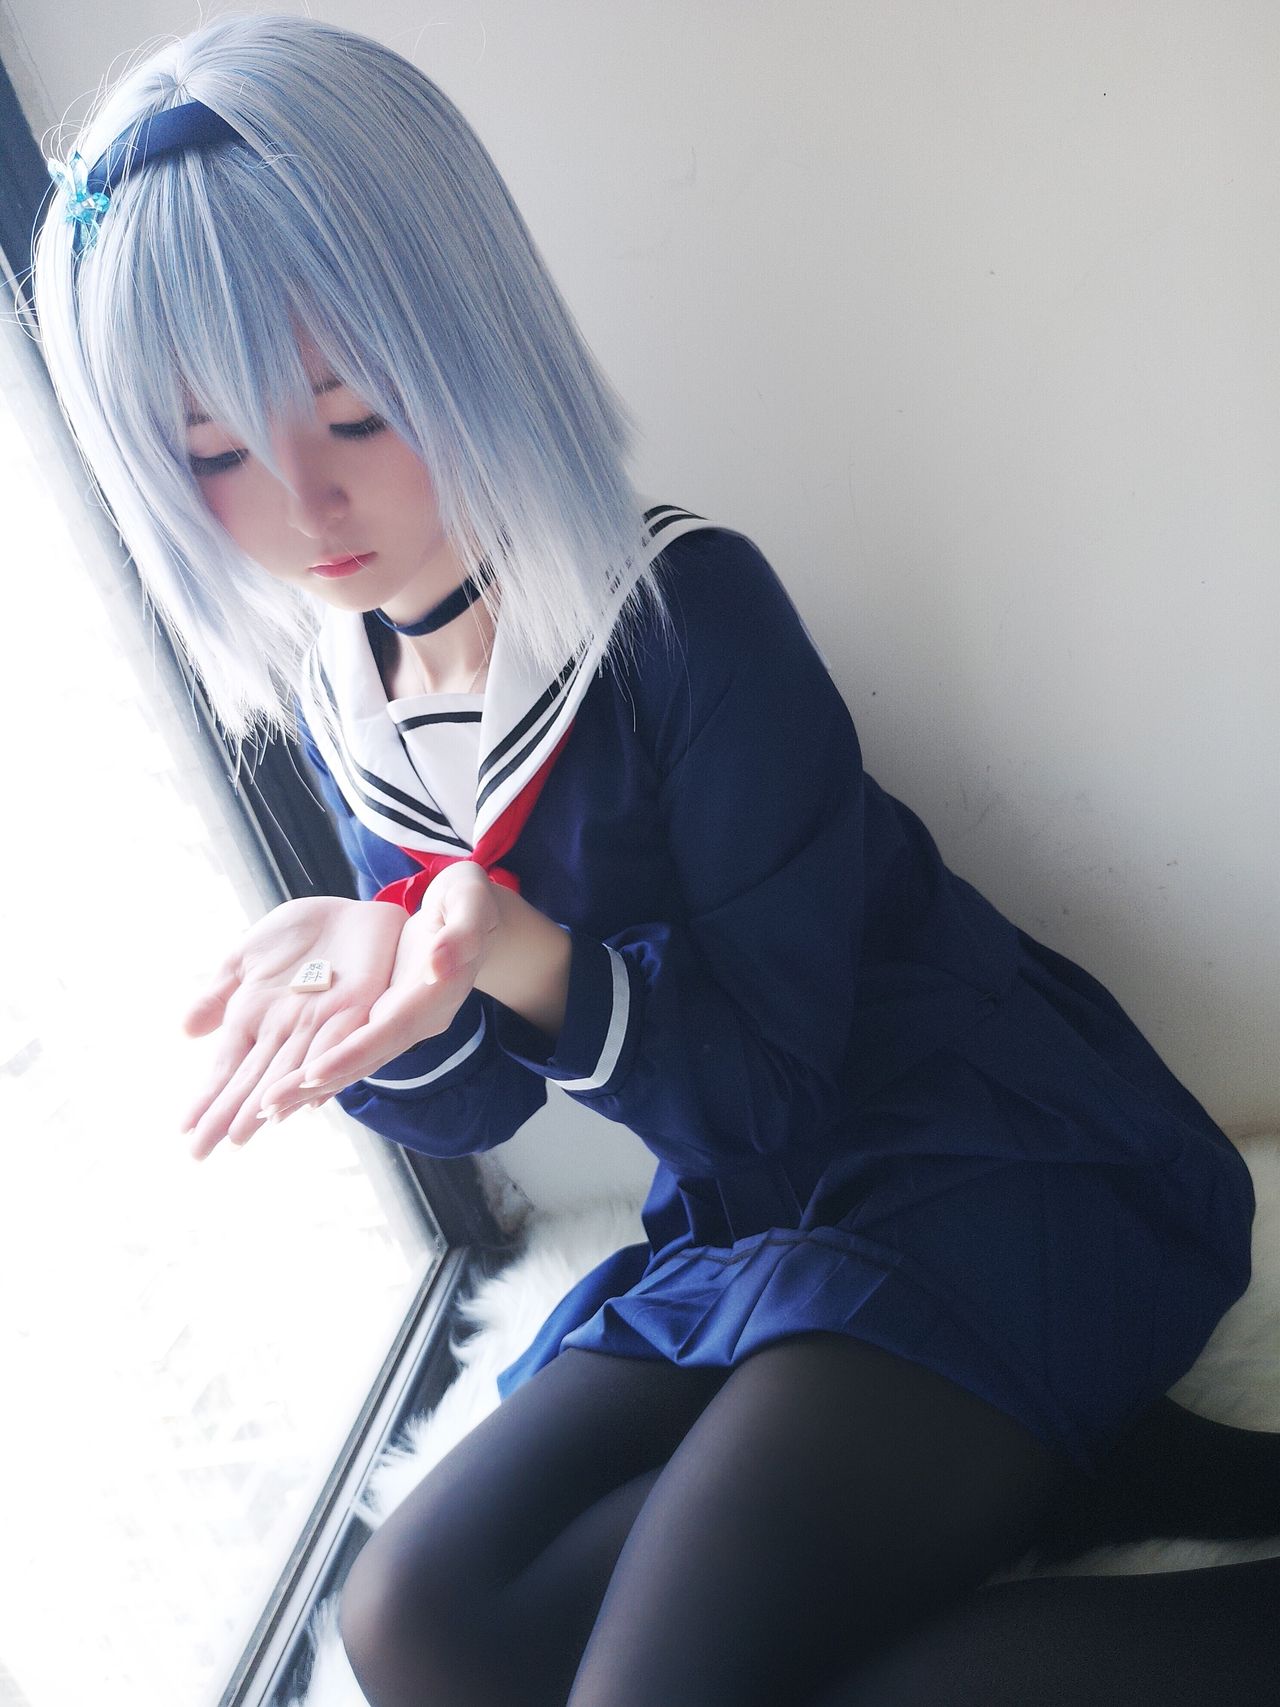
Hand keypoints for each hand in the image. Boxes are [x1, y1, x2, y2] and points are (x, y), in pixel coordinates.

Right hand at [179, 896, 407, 1158]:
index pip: (230, 1068)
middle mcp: (291, 1033)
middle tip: (205, 1151)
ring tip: (254, 1123)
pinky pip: (347, 1041)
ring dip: (279, 1096)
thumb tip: (185, 1032)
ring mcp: (326, 1025)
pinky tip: (311, 1083)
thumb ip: (221, 994)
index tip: (184, 1131)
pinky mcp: (361, 1009)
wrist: (350, 912)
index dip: (210, 1098)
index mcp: (260, 1021)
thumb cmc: (298, 937)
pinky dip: (329, 1062)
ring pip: (299, 1070)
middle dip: (234, 1114)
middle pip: (259, 1081)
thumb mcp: (247, 959)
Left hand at [241, 862, 502, 1129]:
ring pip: (355, 1060)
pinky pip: (353, 1049)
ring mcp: (404, 1022)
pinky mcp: (389, 1018)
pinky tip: (289, 1085)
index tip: (312, 1073)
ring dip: (312, 1086)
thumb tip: (438, 965)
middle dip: (317, 1083)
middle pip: (365, 1057)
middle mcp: (420, 1019)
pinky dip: (323, 1069)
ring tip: (266, 1108)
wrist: (473, 914)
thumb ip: (461, 934)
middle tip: (268, 1107)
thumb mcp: (471, 903)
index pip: (390, 1031)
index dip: (353, 1053)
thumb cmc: (469, 901)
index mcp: (437, 994)